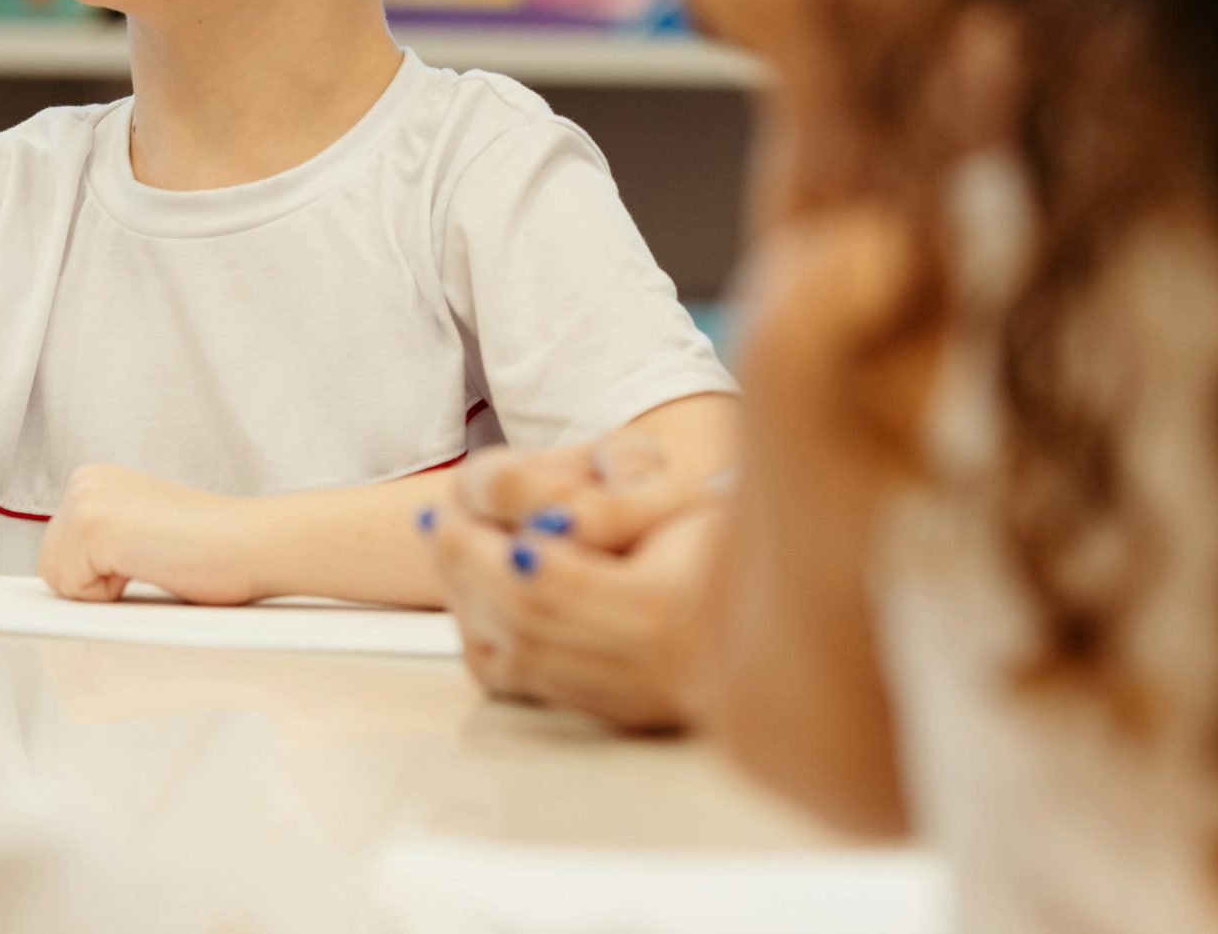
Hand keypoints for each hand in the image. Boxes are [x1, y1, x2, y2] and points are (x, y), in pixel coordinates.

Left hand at [39, 464, 261, 604]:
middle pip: (51, 567)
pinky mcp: (93, 525)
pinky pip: (75, 590)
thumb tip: (67, 583)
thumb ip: (103, 544)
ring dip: (105, 590)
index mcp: (95, 480)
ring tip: (153, 563)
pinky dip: (112, 596)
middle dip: (96, 583)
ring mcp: (86, 499)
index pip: (60, 554)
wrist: (252, 543)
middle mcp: (85, 480)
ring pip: (59, 581)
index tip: (147, 557)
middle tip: (153, 562)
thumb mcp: (140, 534)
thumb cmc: (211, 550)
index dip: (101, 576)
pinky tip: (152, 564)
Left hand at [426, 447, 728, 730]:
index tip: (445, 512)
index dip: (479, 552)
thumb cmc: (728, 541)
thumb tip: (528, 515)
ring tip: (452, 555)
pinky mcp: (619, 716)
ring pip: (516, 667)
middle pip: (519, 628)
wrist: (782, 610)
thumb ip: (607, 503)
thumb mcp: (678, 500)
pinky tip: (482, 601)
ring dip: (468, 608)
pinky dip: (491, 644)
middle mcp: (644, 672)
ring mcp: (630, 703)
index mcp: (660, 613)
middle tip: (435, 527)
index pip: (540, 587)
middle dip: (462, 573)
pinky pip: (529, 690)